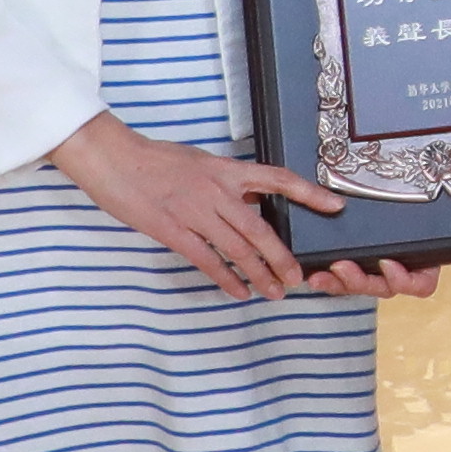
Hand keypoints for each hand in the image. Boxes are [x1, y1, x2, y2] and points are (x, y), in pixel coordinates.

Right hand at [47, 116, 335, 299]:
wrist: (115, 160)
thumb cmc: (155, 159)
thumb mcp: (201, 162)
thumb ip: (229, 181)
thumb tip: (256, 198)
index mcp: (227, 171)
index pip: (278, 179)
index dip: (309, 193)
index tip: (335, 206)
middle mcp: (217, 192)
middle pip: (261, 229)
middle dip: (283, 257)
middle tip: (298, 277)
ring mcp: (195, 213)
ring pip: (237, 250)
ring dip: (259, 274)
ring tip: (274, 292)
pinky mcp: (173, 231)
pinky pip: (206, 260)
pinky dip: (225, 279)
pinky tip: (239, 292)